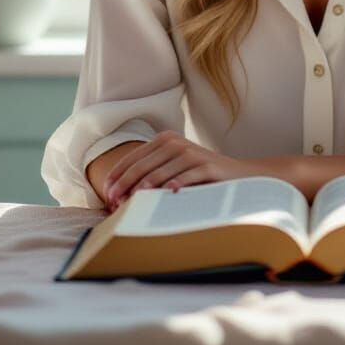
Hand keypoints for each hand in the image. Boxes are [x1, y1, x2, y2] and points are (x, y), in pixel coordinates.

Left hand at [104, 130, 254, 209]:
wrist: (238, 175)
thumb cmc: (199, 176)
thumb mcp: (173, 169)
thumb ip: (151, 175)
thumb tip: (122, 195)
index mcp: (164, 139)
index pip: (133, 158)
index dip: (117, 176)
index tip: (106, 195)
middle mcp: (175, 142)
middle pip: (141, 165)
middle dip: (124, 185)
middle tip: (113, 204)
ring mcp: (191, 153)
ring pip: (159, 173)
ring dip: (142, 190)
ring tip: (130, 205)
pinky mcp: (206, 166)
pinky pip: (183, 178)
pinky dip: (172, 187)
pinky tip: (164, 196)